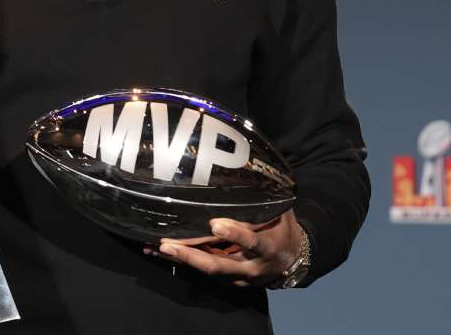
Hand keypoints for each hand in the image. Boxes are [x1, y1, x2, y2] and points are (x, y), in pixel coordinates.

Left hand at [147, 209, 303, 286]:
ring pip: (207, 270)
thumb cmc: (282, 229)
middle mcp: (251, 266)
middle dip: (192, 255)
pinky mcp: (228, 280)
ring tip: (157, 248)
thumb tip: (248, 170)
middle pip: (219, 265)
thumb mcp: (281, 213)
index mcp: (267, 247)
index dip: (234, 234)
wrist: (292, 260)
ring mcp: (237, 277)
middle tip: (168, 245)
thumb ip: (264, 199)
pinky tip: (161, 253)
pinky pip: (202, 271)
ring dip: (181, 259)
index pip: (251, 241)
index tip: (215, 224)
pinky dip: (182, 262)